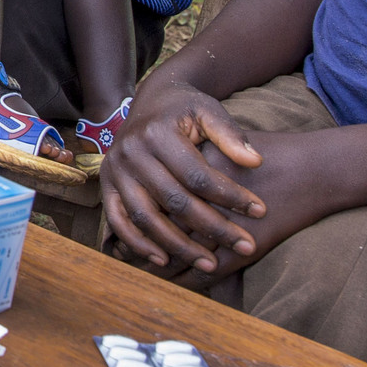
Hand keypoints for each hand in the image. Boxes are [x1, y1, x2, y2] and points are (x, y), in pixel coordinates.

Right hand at [101, 85, 270, 270]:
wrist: (149, 102)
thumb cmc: (184, 110)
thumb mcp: (208, 110)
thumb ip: (231, 135)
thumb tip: (255, 162)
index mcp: (157, 133)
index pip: (198, 174)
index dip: (230, 196)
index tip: (260, 211)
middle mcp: (131, 152)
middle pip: (175, 201)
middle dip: (214, 228)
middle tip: (245, 247)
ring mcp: (115, 171)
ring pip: (146, 217)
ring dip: (178, 246)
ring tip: (210, 264)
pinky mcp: (106, 186)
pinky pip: (118, 222)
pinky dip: (139, 244)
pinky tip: (165, 261)